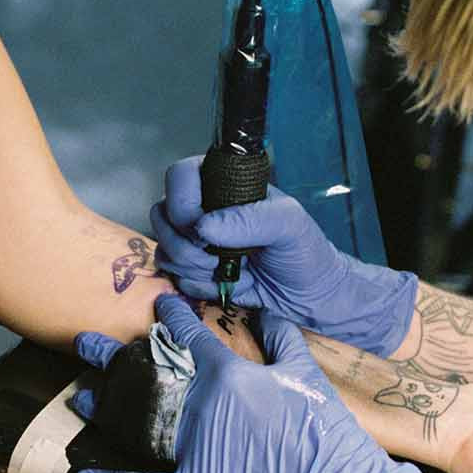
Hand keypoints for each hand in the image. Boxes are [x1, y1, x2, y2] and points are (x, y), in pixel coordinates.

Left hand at [72, 293, 423, 472]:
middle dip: (114, 357)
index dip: (169, 317)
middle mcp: (200, 406)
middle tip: (84, 342)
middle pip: (148, 375)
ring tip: (82, 395)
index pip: (189, 337)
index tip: (155, 303)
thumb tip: (265, 312)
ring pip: (137, 423)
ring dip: (108, 409)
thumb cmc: (323, 429)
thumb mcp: (304, 372)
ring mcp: (192, 447)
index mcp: (227, 374)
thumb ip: (280, 337)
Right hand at [151, 156, 416, 357]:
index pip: (180, 175)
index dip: (182, 202)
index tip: (203, 228)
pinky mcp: (194, 270)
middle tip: (217, 256)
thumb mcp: (290, 225)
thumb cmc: (305, 252)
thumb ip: (252, 219)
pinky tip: (226, 284)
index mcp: (224, 184)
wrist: (310, 297)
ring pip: (164, 248)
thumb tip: (204, 225)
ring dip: (193, 267)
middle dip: (186, 244)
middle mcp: (204, 207)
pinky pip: (173, 276)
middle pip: (162, 214)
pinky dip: (198, 285)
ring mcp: (196, 240)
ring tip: (227, 270)